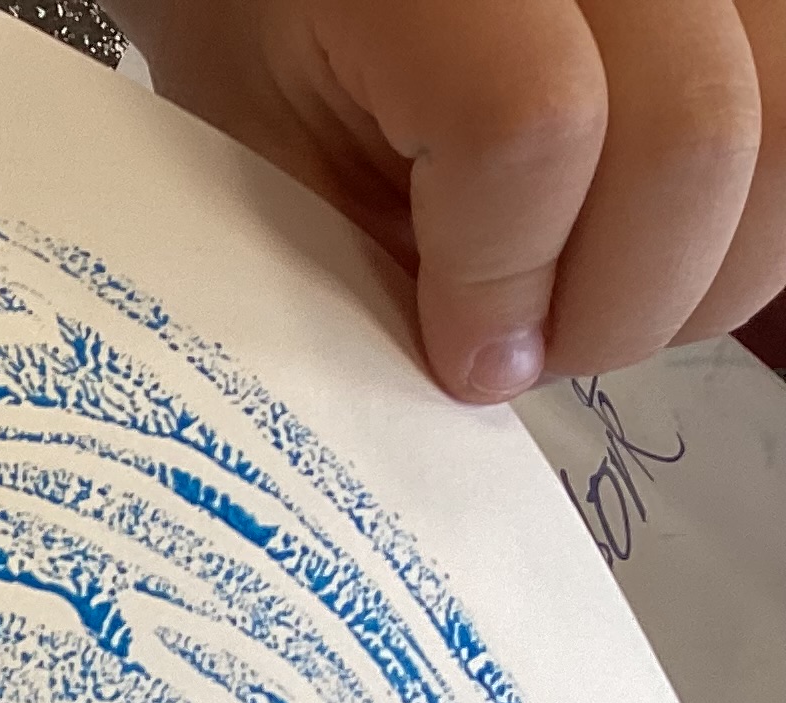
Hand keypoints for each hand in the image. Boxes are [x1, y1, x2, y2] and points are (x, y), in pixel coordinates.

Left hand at [113, 0, 785, 398]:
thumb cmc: (273, 30)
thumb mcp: (265, 146)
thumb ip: (358, 252)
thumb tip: (486, 370)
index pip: (532, 127)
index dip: (505, 281)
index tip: (462, 357)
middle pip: (694, 135)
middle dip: (620, 304)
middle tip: (529, 351)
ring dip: (704, 270)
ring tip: (591, 295)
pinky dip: (748, 222)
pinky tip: (647, 240)